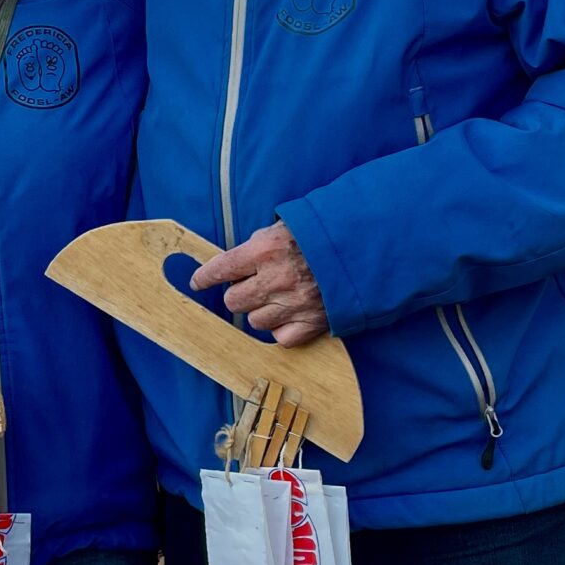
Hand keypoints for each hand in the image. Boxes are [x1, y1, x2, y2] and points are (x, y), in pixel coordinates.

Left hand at [189, 223, 328, 345]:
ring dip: (259, 311)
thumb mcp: (286, 227)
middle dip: (238, 293)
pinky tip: (288, 315)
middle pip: (233, 300)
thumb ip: (258, 244)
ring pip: (254, 321)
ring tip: (275, 298)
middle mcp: (276, 279)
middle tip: (250, 286)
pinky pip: (280, 338)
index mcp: (266, 250)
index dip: (205, 276)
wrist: (366, 250)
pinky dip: (281, 329)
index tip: (198, 281)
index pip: (221, 268)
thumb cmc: (324, 234)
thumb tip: (234, 261)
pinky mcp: (311, 323)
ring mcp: (294, 304)